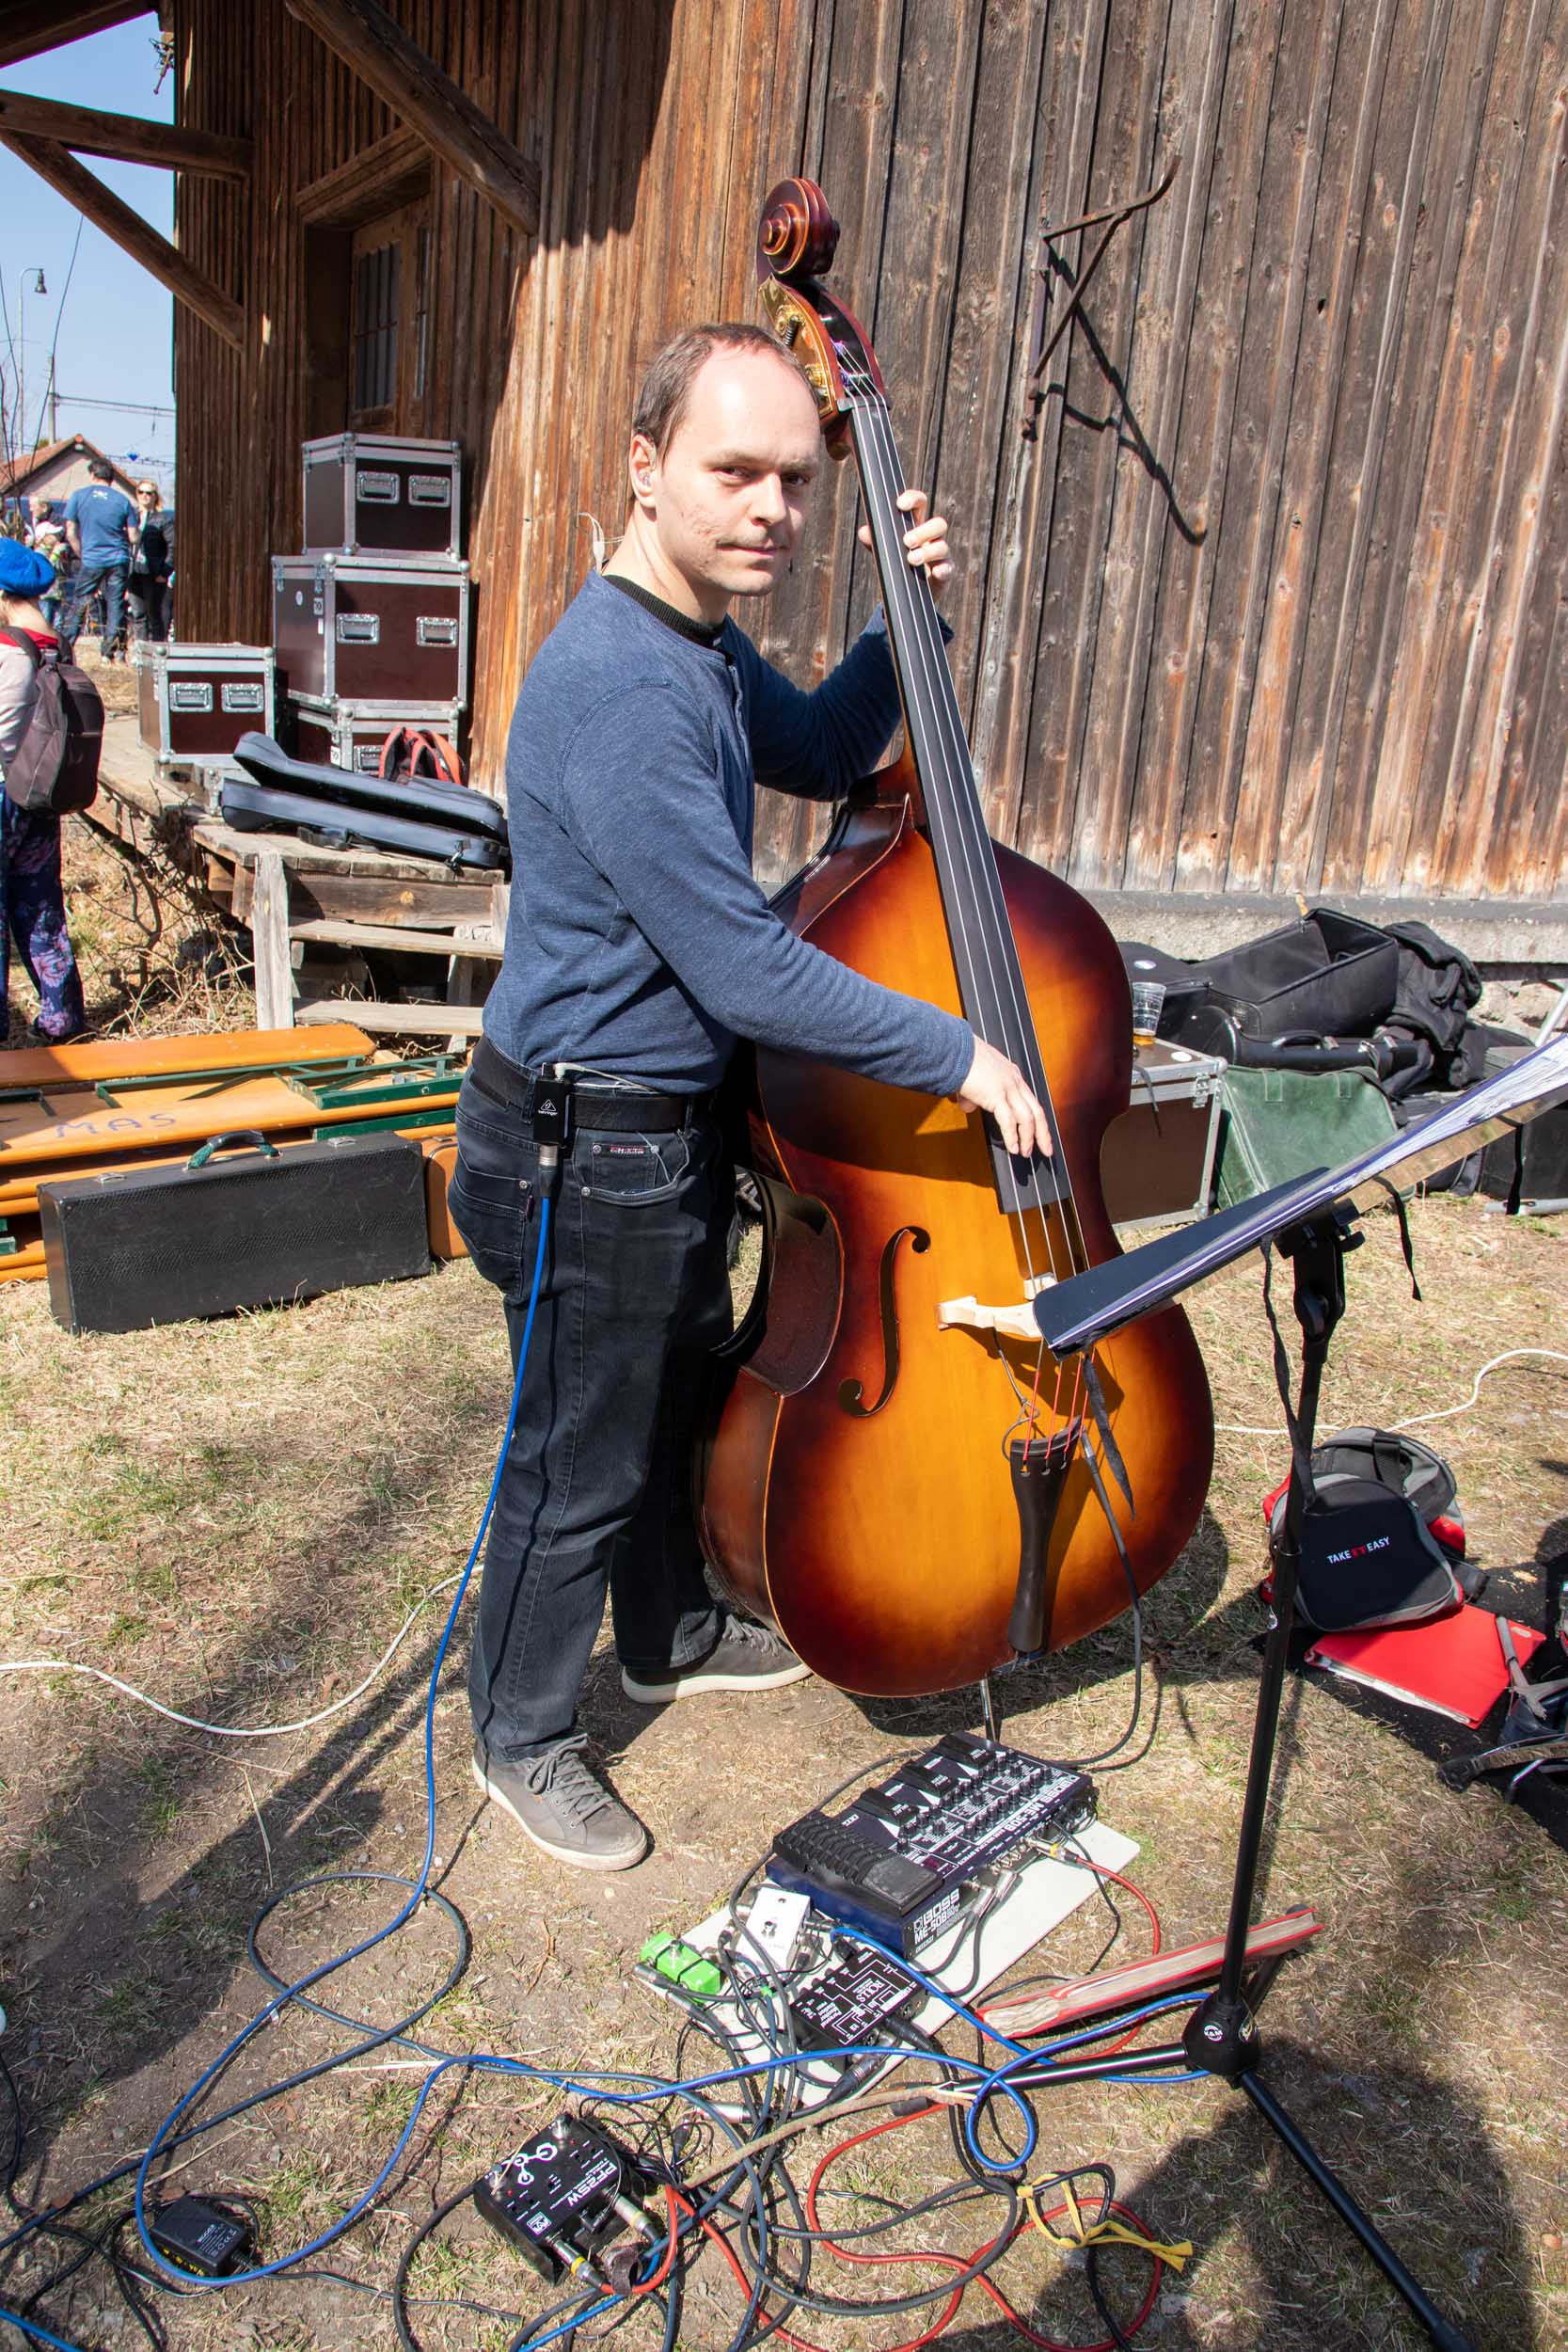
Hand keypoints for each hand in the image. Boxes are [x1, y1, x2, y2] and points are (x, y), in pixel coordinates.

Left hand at [858, 486, 953, 598]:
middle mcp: (931, 537)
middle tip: (906, 541)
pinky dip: (943, 570)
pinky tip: (935, 572)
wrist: (906, 593)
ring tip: (911, 560)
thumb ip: (874, 542)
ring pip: (942, 546)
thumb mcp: (884, 552)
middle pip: (938, 524)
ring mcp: (940, 555)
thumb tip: (864, 531)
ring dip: (927, 552)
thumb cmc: (897, 565)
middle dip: (922, 531)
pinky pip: (948, 569)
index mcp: (916, 525)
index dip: (913, 499)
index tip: (900, 505)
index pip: (920, 504)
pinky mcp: (944, 573)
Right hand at [955, 1037, 1051, 1159]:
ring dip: (1028, 1138)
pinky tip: (1013, 1148)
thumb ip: (975, 1094)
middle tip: (1046, 1149)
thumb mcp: (972, 1077)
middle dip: (1043, 1133)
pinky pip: (1008, 1121)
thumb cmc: (960, 1059)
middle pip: (1037, 1110)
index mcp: (1011, 1073)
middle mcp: (1014, 1080)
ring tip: (1026, 1152)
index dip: (1037, 1118)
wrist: (954, 1050)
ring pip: (1027, 1118)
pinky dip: (1012, 1137)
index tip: (1039, 1132)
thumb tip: (969, 1106)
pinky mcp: (996, 1095)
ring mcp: (1007, 1087)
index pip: (1030, 1100)